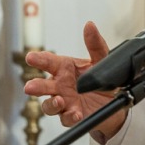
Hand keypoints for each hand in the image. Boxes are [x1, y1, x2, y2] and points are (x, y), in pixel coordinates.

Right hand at [23, 22, 126, 140]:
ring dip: (52, 103)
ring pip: (50, 105)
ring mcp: (64, 102)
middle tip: (30, 87)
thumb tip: (90, 26)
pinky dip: (70, 116)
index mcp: (65, 68)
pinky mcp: (72, 116)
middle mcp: (61, 85)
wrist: (114, 101)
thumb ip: (95, 44)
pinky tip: (76, 114)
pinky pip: (66, 119)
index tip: (31, 57)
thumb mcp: (102, 59)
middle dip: (36, 86)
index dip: (39, 59)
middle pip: (44, 86)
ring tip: (59, 101)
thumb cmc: (100, 78)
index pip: (48, 62)